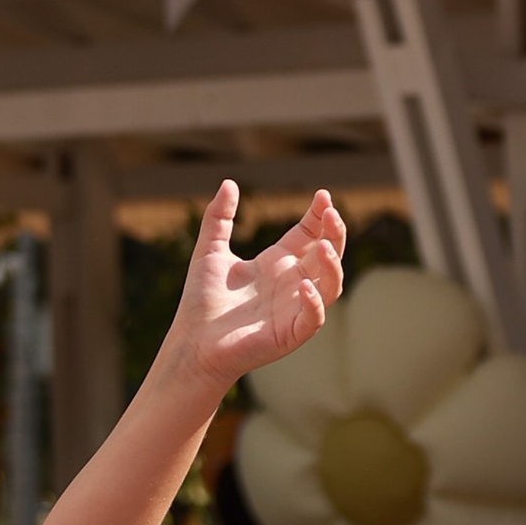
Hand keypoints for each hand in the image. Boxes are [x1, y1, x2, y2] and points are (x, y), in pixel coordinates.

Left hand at [160, 182, 345, 398]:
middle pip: (327, 256)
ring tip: (324, 246)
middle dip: (334, 234)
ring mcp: (293, 310)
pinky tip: (303, 285)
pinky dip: (314, 302)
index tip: (323, 196)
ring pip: (330, 286)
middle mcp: (290, 284)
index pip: (309, 236)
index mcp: (276, 264)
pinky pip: (313, 318)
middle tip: (331, 213)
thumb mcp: (209, 250)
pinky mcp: (289, 334)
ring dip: (332, 266)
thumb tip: (229, 182)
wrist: (191, 342)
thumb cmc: (202, 301)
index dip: (319, 216)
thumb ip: (219, 218)